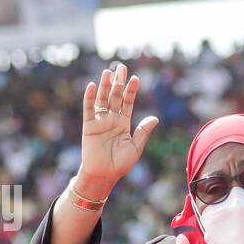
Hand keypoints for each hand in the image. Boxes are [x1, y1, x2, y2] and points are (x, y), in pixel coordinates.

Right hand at [75, 62, 158, 196]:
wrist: (103, 175)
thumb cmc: (120, 164)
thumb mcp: (136, 147)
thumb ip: (143, 131)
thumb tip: (155, 118)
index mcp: (123, 123)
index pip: (127, 102)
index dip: (131, 91)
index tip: (136, 79)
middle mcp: (111, 119)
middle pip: (115, 97)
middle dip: (118, 82)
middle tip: (121, 67)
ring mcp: (100, 121)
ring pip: (103, 99)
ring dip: (105, 86)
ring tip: (108, 72)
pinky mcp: (89, 126)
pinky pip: (89, 109)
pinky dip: (90, 98)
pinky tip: (93, 86)